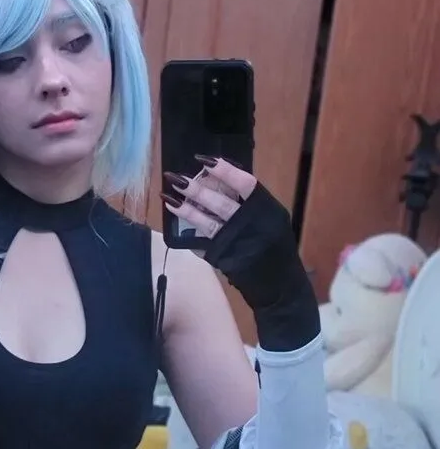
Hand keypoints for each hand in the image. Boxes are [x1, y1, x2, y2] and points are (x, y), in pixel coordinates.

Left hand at [161, 156, 319, 351]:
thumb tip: (219, 182)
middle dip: (196, 189)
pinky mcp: (225, 261)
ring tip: (168, 197)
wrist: (280, 287)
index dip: (225, 170)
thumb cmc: (276, 249)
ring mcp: (237, 245)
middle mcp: (252, 226)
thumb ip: (249, 205)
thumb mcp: (271, 221)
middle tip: (176, 177)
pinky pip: (203, 245)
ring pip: (207, 223)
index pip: (246, 184)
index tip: (205, 160)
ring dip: (186, 210)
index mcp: (267, 210)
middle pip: (221, 203)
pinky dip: (189, 236)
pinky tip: (176, 225)